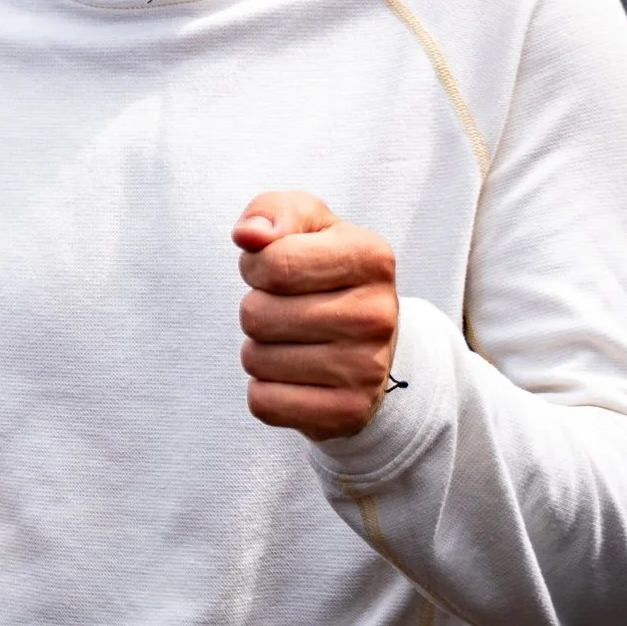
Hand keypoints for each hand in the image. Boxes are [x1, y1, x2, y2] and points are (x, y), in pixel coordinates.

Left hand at [234, 190, 400, 441]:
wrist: (369, 343)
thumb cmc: (324, 271)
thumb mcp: (308, 225)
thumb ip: (273, 212)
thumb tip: (248, 235)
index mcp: (371, 257)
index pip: (272, 262)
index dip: (254, 266)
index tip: (271, 270)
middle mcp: (377, 314)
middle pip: (257, 314)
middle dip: (255, 309)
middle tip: (286, 311)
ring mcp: (366, 369)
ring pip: (256, 360)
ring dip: (258, 350)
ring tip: (292, 342)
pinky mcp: (348, 413)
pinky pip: (264, 402)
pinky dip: (264, 389)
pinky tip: (293, 376)